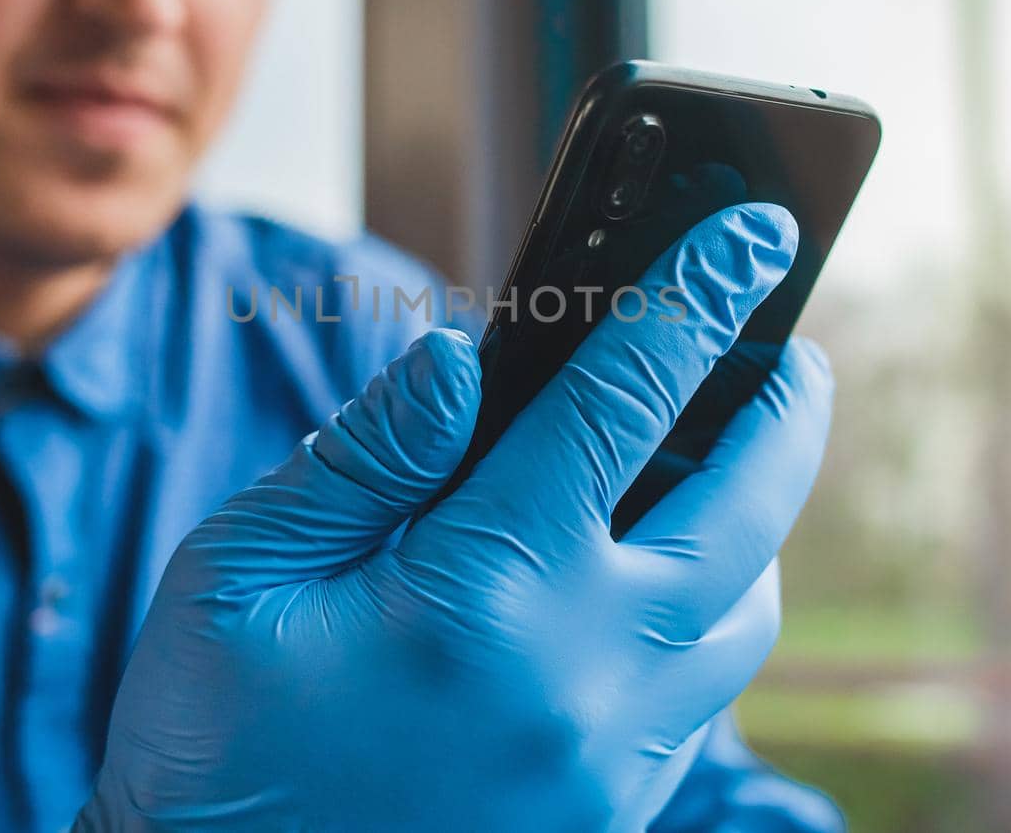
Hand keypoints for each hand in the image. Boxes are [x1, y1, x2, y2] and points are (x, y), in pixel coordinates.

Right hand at [77, 203, 833, 831]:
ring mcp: (609, 760)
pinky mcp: (610, 815)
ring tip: (720, 469)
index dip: (692, 301)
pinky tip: (655, 584)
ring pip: (747, 614)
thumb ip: (364, 459)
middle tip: (794, 352)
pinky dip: (709, 615)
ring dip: (755, 525)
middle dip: (786, 410)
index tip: (749, 237)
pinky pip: (704, 696)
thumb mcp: (240, 573)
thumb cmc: (216, 744)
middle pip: (745, 512)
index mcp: (481, 596)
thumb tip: (457, 362)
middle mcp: (579, 678)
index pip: (620, 407)